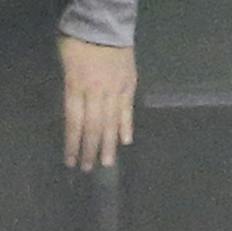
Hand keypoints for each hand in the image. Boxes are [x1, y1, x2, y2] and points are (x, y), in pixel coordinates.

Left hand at [58, 34, 134, 170]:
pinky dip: (125, 127)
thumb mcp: (66, 62)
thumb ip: (72, 86)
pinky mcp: (128, 87)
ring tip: (106, 163)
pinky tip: (124, 142)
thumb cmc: (78, 40)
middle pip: (93, 127)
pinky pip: (127, 111)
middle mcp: (96, 92)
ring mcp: (115, 91)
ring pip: (110, 123)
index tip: (72, 161)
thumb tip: (78, 110)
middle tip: (88, 168)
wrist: (104, 24)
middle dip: (90, 149)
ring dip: (108, 145)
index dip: (73, 143)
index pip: (75, 121)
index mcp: (77, 85)